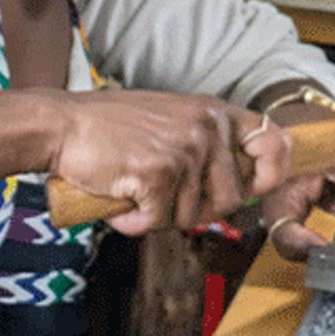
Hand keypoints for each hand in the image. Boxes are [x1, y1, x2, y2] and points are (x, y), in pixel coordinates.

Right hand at [44, 89, 290, 235]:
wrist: (62, 126)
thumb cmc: (107, 126)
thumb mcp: (169, 117)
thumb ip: (203, 142)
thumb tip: (232, 186)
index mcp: (213, 112)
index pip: (272, 141)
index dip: (270, 173)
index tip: (253, 188)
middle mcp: (205, 128)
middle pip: (231, 198)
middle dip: (198, 211)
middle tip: (164, 202)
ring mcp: (183, 151)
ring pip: (191, 216)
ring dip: (159, 217)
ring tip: (134, 193)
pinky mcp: (157, 175)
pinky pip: (157, 222)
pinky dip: (134, 223)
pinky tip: (119, 204)